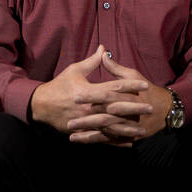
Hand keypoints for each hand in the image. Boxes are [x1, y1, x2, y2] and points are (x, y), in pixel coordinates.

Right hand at [30, 46, 151, 144]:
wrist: (41, 105)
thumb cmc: (59, 85)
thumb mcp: (74, 70)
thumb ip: (91, 61)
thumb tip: (103, 49)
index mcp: (87, 91)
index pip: (113, 87)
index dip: (130, 85)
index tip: (145, 84)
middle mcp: (88, 107)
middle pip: (115, 108)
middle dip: (134, 108)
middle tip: (150, 107)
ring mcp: (85, 121)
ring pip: (111, 126)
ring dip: (128, 128)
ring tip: (143, 130)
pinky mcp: (82, 131)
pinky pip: (102, 138)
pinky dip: (115, 141)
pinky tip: (128, 143)